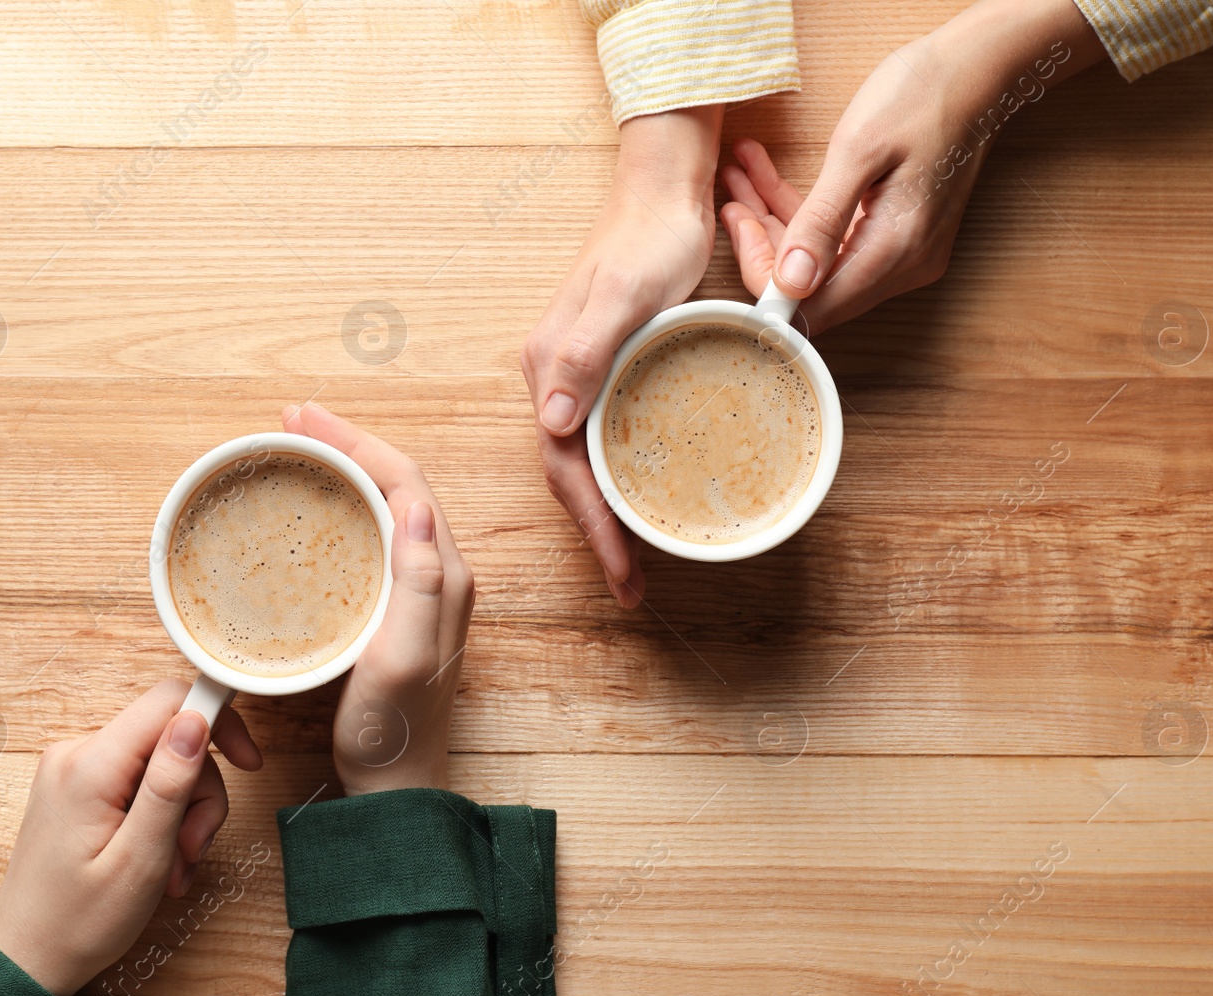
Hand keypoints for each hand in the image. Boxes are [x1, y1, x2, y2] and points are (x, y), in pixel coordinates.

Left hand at [0, 680, 262, 995]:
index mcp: (90, 765)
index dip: (219, 721)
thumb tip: (197, 718)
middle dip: (198, 793)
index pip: (170, 701)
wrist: (26, 960)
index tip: (247, 762)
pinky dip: (159, 817)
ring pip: (161, 763)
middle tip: (192, 849)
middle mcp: (77, 753)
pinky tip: (157, 859)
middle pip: (171, 738)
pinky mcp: (78, 786)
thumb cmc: (79, 923)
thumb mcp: (141, 858)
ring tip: (172, 868)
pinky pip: (138, 781)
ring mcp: (74, 769)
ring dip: (181, 814)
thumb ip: (169, 784)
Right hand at [282, 402, 474, 795]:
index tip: (304, 420)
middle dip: (349, 443)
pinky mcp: (396, 608)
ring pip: (387, 505)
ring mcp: (419, 590)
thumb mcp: (404, 655)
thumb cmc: (394, 727)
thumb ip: (420, 583)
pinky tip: (316, 508)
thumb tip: (418, 508)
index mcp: (445, 574)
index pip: (405, 482)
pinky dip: (345, 506)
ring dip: (347, 468)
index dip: (357, 442)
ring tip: (301, 447)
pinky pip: (375, 535)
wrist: (396, 783)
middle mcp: (440, 573)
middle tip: (293, 421)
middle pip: (397, 482)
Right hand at [521, 105, 722, 606]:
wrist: (662, 192)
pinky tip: (642, 493)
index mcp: (551, 368)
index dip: (594, 527)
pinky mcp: (603, 366)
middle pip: (569, 474)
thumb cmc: (651, 239)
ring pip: (584, 460)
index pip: (563, 467)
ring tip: (635, 557)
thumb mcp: (625, 295)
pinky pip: (602, 436)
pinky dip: (618, 476)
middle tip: (632, 586)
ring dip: (606, 512)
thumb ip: (585, 353)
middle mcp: (555, 378)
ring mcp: (577, 373)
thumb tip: (552, 421)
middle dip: (598, 535)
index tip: (623, 575)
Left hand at [721, 0, 1104, 334]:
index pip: (812, 306)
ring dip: (777, 224)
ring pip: (821, 262)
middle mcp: (903, 267)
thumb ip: (822, 220)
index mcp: (894, 252)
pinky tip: (768, 179)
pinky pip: (839, 240)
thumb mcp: (860, 150)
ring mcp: (903, 254)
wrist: (978, 69)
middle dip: (765, 247)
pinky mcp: (898, 235)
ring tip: (741, 178)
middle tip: (732, 199)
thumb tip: (790, 284)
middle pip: (814, 289)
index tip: (738, 230)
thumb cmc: (924, 95)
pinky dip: (803, 215)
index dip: (766, 283)